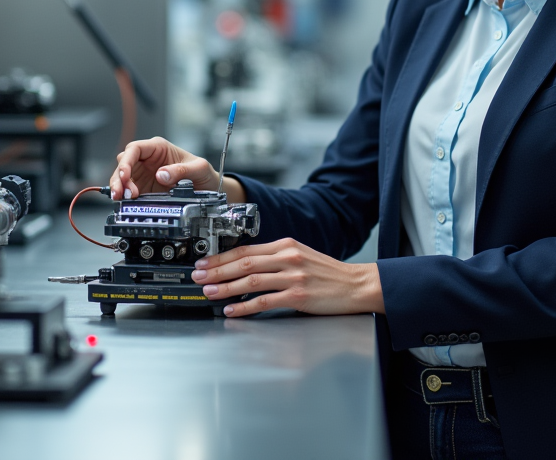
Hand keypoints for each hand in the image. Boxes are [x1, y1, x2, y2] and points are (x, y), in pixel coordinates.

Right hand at [108, 136, 225, 199]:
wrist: (208, 189)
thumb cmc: (203, 173)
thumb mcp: (199, 168)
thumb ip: (182, 170)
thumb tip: (161, 174)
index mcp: (159, 148)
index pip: (135, 149)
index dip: (126, 161)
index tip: (125, 175)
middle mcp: (148, 160)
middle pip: (124, 163)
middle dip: (119, 177)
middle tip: (121, 193)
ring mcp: (144, 175)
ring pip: (122, 178)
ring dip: (119, 188)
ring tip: (122, 199)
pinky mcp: (144, 189)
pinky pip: (128, 191)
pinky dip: (124, 198)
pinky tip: (125, 204)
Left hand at [191, 238, 384, 316]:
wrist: (357, 285)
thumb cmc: (329, 275)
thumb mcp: (301, 256)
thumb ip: (276, 259)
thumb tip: (247, 266)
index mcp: (286, 246)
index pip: (246, 250)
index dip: (221, 256)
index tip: (204, 262)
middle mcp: (288, 258)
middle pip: (244, 263)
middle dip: (216, 270)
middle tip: (198, 276)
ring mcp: (293, 277)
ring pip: (250, 281)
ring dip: (225, 288)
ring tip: (209, 292)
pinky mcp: (298, 296)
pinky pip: (264, 301)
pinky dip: (244, 306)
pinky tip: (232, 310)